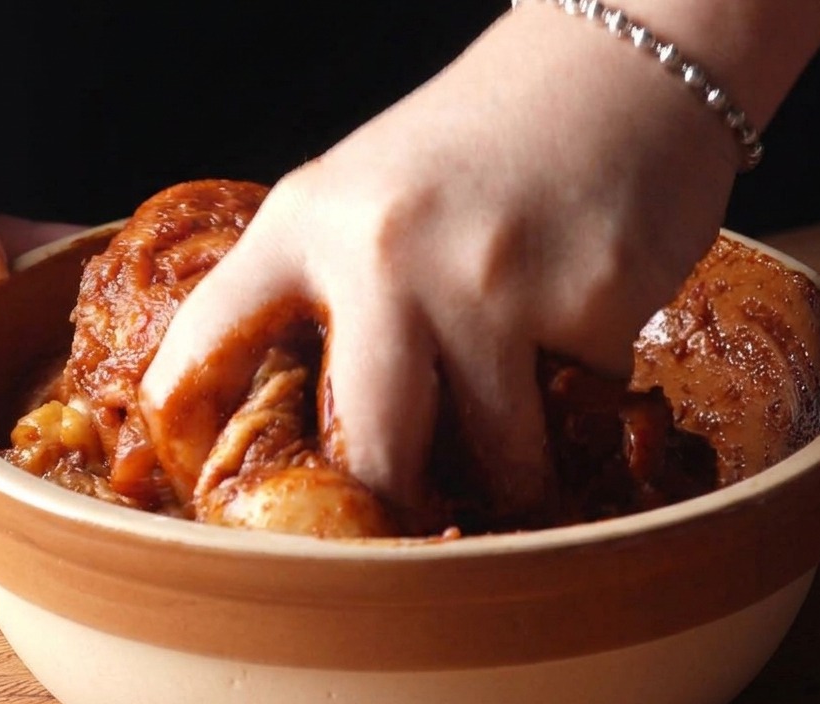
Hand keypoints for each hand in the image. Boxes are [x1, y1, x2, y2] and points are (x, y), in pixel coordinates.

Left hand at [139, 5, 738, 521]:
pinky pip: (580, 407)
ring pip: (499, 458)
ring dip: (513, 473)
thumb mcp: (370, 191)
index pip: (208, 345)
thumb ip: (327, 290)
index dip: (194, 433)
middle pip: (369, 453)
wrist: (625, 57)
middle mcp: (384, 253)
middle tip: (410, 529)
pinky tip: (580, 338)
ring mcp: (489, 280)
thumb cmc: (487, 139)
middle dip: (395, 513)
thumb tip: (316, 428)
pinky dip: (578, 401)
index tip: (218, 490)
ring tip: (522, 443)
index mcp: (305, 220)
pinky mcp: (591, 298)